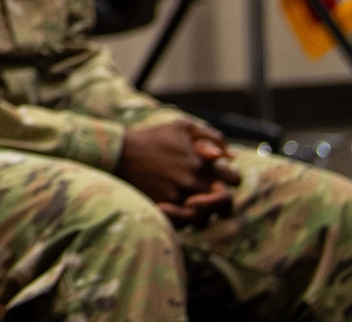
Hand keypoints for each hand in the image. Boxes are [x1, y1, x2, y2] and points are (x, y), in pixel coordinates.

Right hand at [118, 118, 239, 223]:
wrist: (117, 153)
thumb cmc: (151, 138)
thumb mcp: (181, 127)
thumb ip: (211, 137)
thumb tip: (230, 155)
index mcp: (203, 165)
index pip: (234, 180)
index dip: (228, 178)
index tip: (218, 176)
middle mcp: (194, 184)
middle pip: (225, 204)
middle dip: (220, 199)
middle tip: (210, 195)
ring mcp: (179, 199)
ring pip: (205, 218)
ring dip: (201, 211)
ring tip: (189, 201)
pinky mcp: (164, 210)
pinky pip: (184, 224)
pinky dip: (183, 219)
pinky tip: (176, 207)